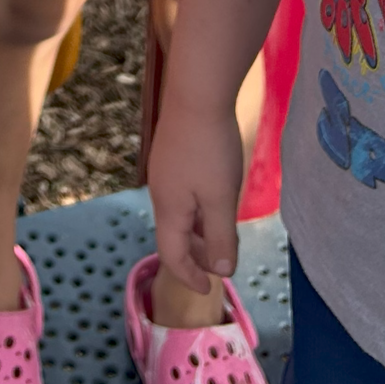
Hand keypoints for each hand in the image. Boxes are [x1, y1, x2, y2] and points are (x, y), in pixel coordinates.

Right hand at [147, 95, 243, 296]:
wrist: (196, 94)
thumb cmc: (210, 149)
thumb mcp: (221, 198)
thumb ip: (222, 237)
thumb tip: (222, 271)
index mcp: (170, 209)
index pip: (172, 254)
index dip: (189, 276)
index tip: (208, 289)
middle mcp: (161, 192)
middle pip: (174, 235)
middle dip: (197, 255)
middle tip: (221, 264)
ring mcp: (165, 171)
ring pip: (180, 214)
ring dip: (199, 231)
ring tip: (222, 234)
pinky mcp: (172, 155)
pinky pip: (183, 195)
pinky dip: (198, 209)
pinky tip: (214, 198)